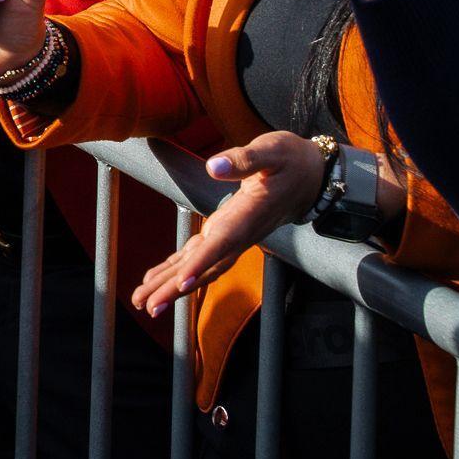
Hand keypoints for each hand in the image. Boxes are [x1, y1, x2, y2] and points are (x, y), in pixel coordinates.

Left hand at [132, 132, 328, 315]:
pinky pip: (200, 255)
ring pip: (201, 266)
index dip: (203, 263)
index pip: (224, 242)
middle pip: (207, 267)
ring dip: (172, 284)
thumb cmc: (292, 161)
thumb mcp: (272, 151)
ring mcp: (234, 236)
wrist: (313, 176)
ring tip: (144, 301)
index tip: (182, 281)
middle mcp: (241, 233)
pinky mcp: (228, 231)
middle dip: (178, 288)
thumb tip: (214, 166)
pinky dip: (177, 268)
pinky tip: (157, 278)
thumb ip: (244, 159)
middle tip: (149, 306)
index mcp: (250, 214)